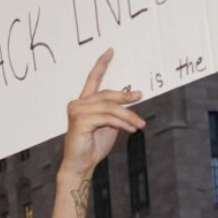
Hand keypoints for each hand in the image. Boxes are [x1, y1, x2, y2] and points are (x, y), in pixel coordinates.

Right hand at [57, 48, 143, 185]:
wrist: (80, 166)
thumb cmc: (92, 147)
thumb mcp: (108, 125)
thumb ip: (114, 112)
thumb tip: (132, 97)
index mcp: (83, 103)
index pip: (92, 79)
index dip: (101, 64)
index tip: (110, 51)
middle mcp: (78, 104)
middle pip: (106, 94)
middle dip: (125, 96)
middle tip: (140, 95)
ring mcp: (77, 111)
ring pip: (110, 107)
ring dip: (128, 115)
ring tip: (139, 124)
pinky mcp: (81, 121)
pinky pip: (108, 118)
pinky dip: (122, 123)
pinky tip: (130, 129)